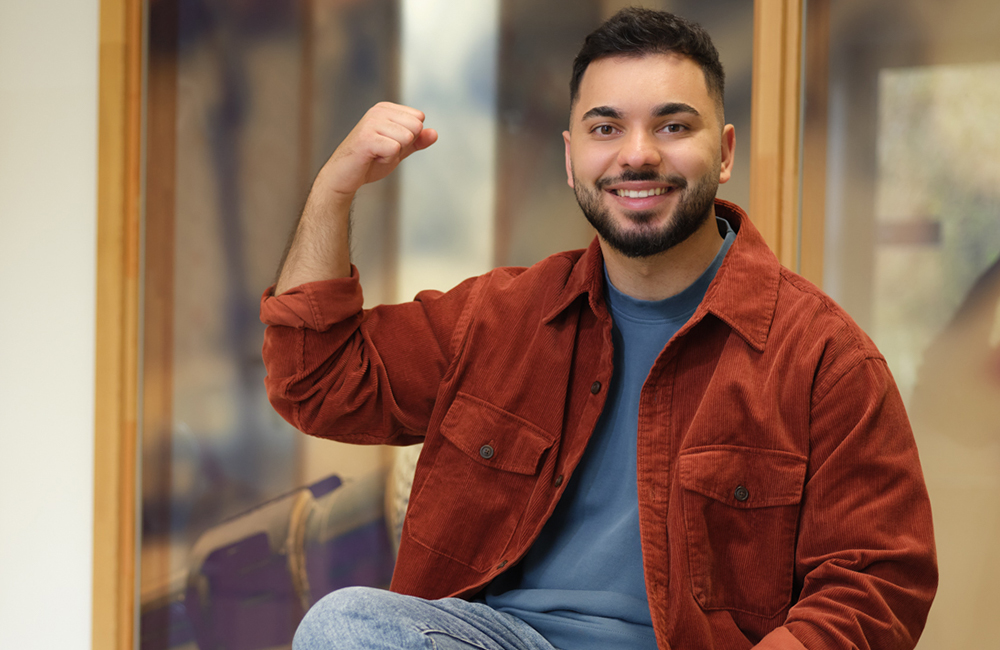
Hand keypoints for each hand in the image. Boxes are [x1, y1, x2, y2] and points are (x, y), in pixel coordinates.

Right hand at [317, 102, 437, 199]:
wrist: (345, 176)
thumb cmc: (370, 161)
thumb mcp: (399, 150)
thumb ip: (417, 141)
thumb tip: (434, 133)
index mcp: (386, 108)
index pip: (419, 119)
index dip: (409, 139)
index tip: (389, 144)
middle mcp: (378, 110)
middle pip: (416, 127)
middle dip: (403, 146)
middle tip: (382, 151)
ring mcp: (371, 122)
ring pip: (407, 138)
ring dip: (394, 154)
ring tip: (376, 154)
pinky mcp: (366, 138)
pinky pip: (395, 149)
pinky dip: (386, 160)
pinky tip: (372, 158)